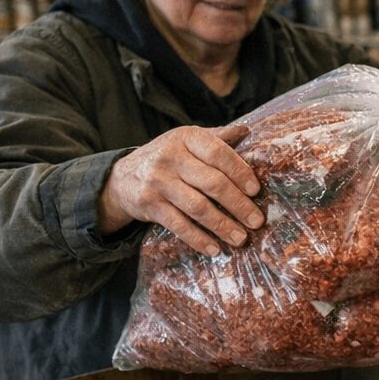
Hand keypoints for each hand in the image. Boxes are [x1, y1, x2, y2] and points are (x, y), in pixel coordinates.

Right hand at [98, 124, 262, 255]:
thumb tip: (247, 130)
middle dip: (238, 205)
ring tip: (241, 238)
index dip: (240, 172)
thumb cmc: (167, 158)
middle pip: (212, 183)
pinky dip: (198, 239)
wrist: (121, 177)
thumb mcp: (187, 141)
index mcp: (186, 138)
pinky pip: (178, 225)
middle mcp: (170, 157)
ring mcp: (158, 181)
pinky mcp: (148, 204)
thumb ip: (216, 137)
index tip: (256, 191)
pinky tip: (214, 249)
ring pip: (197, 207)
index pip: (218, 153)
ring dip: (222, 226)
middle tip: (256, 221)